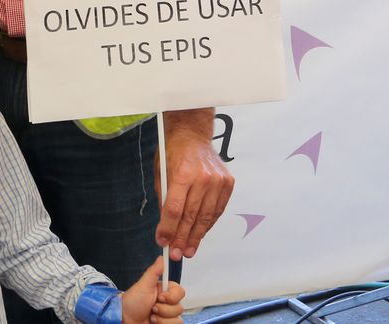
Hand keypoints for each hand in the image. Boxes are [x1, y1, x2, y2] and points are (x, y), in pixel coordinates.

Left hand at [121, 257, 185, 323]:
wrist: (125, 319)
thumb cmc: (132, 302)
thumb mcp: (143, 285)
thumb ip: (154, 272)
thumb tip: (161, 258)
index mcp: (164, 291)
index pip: (180, 292)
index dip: (172, 297)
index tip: (160, 297)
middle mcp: (167, 303)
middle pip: (179, 307)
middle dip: (163, 309)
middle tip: (152, 307)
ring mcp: (167, 315)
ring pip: (177, 318)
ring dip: (162, 319)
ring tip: (151, 316)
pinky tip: (153, 322)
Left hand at [155, 111, 233, 259]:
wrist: (193, 134)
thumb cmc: (172, 153)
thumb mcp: (160, 172)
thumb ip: (164, 199)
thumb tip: (166, 227)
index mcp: (183, 173)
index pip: (175, 209)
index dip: (168, 228)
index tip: (162, 242)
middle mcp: (203, 178)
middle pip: (192, 216)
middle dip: (183, 238)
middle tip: (177, 254)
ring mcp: (218, 181)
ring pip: (207, 216)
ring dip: (197, 236)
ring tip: (189, 250)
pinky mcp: (228, 183)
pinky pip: (217, 209)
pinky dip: (208, 223)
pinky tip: (200, 234)